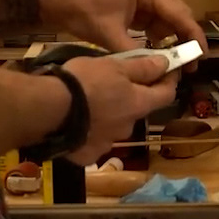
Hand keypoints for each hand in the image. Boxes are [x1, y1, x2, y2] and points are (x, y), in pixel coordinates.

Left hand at [43, 0, 205, 52]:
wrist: (62, 2)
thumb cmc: (84, 12)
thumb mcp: (110, 35)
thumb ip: (135, 53)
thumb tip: (157, 70)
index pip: (179, 13)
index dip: (193, 35)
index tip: (202, 57)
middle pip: (178, 16)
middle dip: (186, 40)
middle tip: (191, 67)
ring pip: (170, 21)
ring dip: (174, 41)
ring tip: (180, 65)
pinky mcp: (140, 6)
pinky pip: (157, 24)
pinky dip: (161, 39)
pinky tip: (163, 56)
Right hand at [59, 54, 178, 165]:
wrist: (49, 111)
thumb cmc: (84, 82)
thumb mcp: (114, 66)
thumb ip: (141, 67)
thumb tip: (165, 64)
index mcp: (138, 104)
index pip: (166, 94)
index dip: (168, 80)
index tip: (166, 69)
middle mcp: (128, 127)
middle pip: (136, 110)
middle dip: (130, 98)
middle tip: (112, 82)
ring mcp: (108, 144)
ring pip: (114, 125)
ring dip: (108, 115)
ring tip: (88, 102)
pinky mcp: (88, 155)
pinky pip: (94, 141)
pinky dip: (90, 132)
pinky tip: (76, 123)